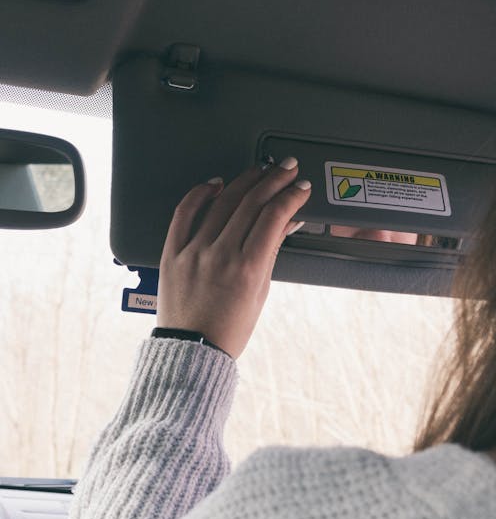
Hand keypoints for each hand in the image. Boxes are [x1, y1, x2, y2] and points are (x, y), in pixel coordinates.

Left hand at [156, 158, 310, 358]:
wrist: (192, 350)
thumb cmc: (229, 328)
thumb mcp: (261, 291)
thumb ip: (272, 252)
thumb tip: (287, 222)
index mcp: (247, 268)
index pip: (274, 216)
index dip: (291, 195)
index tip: (300, 187)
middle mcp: (219, 255)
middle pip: (251, 202)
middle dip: (274, 179)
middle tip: (286, 168)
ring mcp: (193, 251)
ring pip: (222, 201)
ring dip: (244, 180)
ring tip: (259, 170)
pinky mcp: (172, 252)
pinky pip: (184, 213)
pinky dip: (200, 193)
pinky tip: (216, 183)